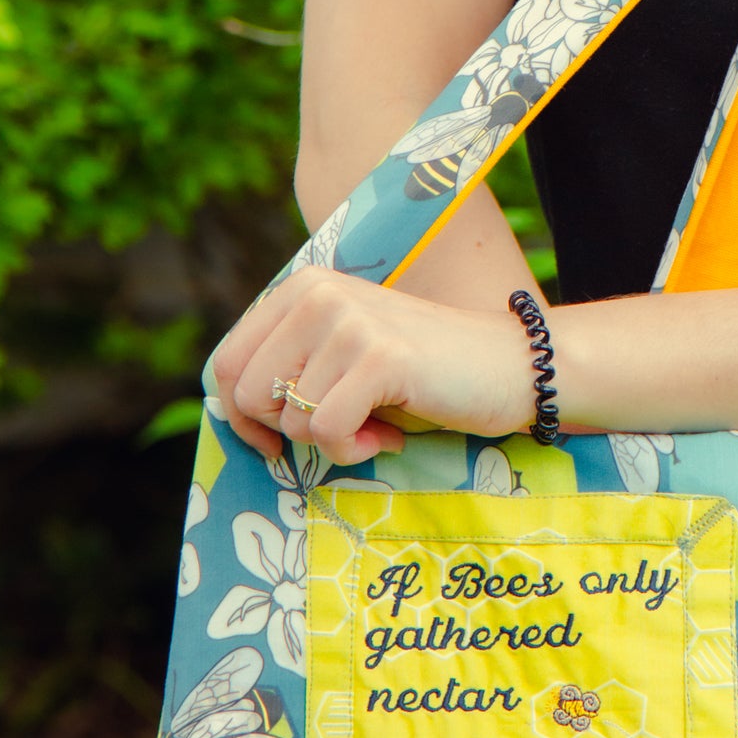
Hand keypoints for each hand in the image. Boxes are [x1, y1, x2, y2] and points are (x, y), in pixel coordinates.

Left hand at [209, 267, 534, 465]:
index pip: (226, 362)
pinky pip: (328, 431)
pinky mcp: (379, 357)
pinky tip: (388, 434)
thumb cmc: (422, 373)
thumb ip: (290, 365)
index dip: (240, 415)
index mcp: (303, 288)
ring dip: (332, 441)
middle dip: (289, 431)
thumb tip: (229, 411)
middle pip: (248, 394)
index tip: (274, 440)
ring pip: (290, 417)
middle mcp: (318, 294)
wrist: (510, 366)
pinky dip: (355, 449)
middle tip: (342, 427)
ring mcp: (348, 322)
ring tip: (376, 423)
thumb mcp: (342, 355)